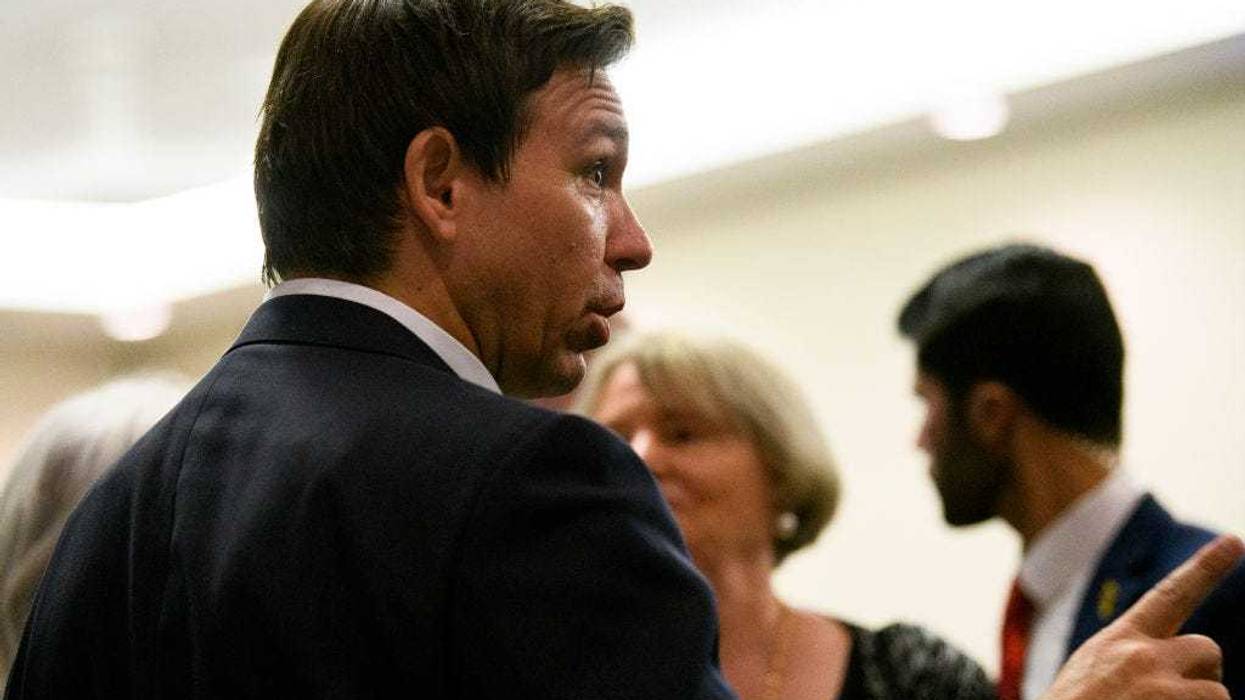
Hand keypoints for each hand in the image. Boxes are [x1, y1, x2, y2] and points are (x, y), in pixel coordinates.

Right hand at [1041, 534, 1244, 699]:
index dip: (1205, 567)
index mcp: (1119, 642)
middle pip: (1207, 651)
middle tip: (1173, 698)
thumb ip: (1129, 664)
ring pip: (1217, 694)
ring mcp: (1165, 690)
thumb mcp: (1090, 678)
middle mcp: (1145, 657)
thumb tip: (1176, 669)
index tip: (1234, 541)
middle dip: (1202, 676)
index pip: (1169, 595)